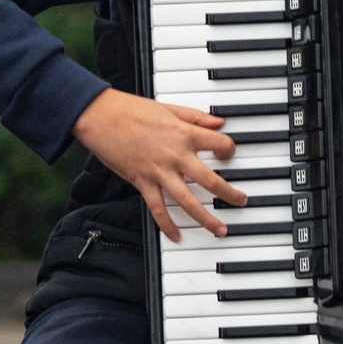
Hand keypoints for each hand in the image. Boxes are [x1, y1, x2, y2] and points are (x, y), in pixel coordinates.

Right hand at [72, 88, 245, 240]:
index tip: (228, 154)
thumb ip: (196, 117)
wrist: (101, 116)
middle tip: (241, 202)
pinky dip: (168, 225)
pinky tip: (177, 235)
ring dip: (207, 218)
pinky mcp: (142, 183)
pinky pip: (158, 210)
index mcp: (184, 133)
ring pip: (189, 201)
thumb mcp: (168, 107)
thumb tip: (219, 122)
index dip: (229, 149)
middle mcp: (176, 155)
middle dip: (230, 194)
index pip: (220, 143)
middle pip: (212, 181)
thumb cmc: (131, 109)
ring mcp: (159, 172)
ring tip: (220, 229)